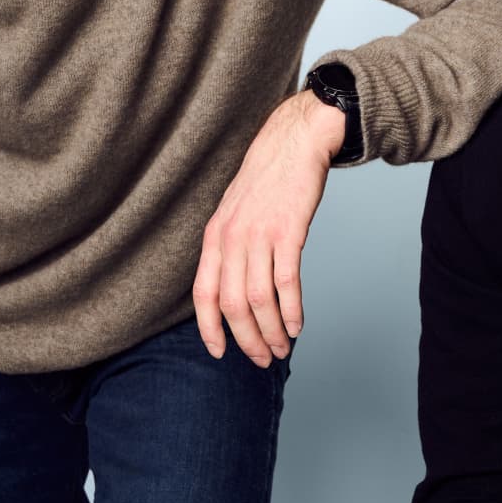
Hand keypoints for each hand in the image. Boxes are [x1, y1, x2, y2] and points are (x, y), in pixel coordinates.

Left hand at [193, 90, 345, 365]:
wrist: (293, 143)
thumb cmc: (267, 180)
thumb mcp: (233, 213)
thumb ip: (229, 248)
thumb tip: (233, 290)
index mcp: (214, 237)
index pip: (203, 294)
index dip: (210, 329)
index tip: (220, 353)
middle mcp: (232, 239)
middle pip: (233, 304)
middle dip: (247, 340)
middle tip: (262, 360)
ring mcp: (259, 235)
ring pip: (260, 300)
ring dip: (271, 331)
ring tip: (283, 348)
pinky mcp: (288, 232)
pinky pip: (287, 283)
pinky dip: (292, 311)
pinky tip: (297, 325)